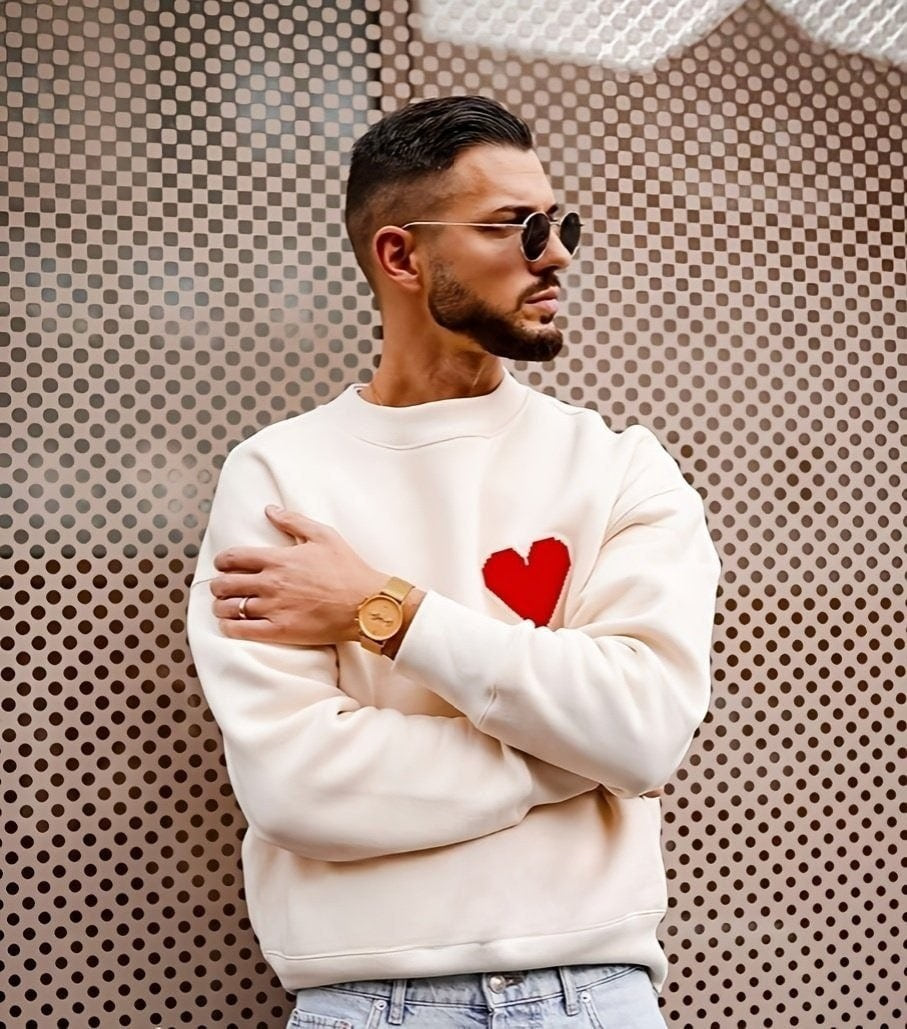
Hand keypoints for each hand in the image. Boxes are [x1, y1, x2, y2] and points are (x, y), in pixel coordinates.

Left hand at [210, 506, 386, 645]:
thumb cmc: (347, 569)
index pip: (233, 557)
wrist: (366, 603)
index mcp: (278, 559)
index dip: (222, 561)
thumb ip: (293, 521)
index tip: (223, 564)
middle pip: (226, 583)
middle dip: (218, 584)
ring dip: (221, 606)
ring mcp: (273, 608)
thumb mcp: (324, 535)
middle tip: (221, 586)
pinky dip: (229, 627)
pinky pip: (242, 630)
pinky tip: (230, 625)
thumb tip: (270, 509)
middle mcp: (270, 583)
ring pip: (229, 608)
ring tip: (224, 606)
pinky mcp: (280, 630)